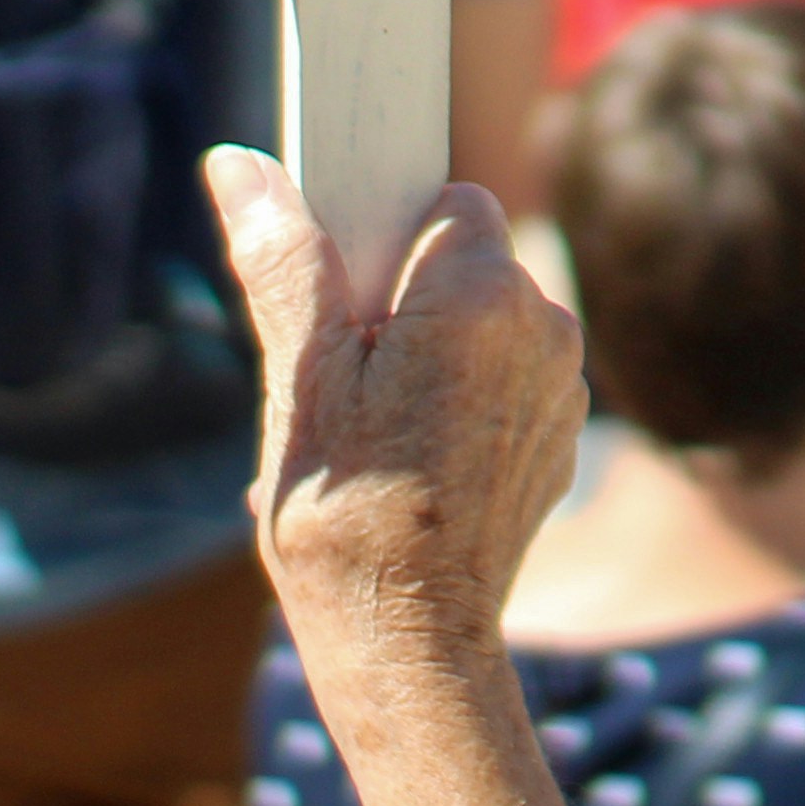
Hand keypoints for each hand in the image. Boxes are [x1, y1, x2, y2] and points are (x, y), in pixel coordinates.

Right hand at [207, 151, 585, 676]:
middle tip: (346, 378)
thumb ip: (283, 260)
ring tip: (374, 428)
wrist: (410, 643)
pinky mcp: (561, 436)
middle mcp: (544, 328)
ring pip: (487, 325)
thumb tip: (241, 162)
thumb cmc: (344, 514)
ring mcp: (563, 386)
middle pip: (468, 265)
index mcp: (483, 296)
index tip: (347, 296)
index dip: (390, 240)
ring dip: (435, 353)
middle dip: (406, 301)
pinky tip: (414, 459)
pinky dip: (465, 400)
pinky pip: (507, 380)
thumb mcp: (299, 380)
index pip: (450, 202)